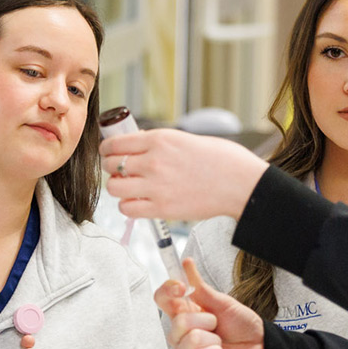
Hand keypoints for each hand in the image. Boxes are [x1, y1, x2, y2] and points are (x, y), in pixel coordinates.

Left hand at [103, 129, 266, 220]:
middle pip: (109, 165)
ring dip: (118, 188)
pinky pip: (127, 209)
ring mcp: (156, 186)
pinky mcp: (162, 209)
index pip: (114, 143)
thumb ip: (158, 143)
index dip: (107, 149)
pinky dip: (128, 206)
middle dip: (110, 168)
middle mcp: (153, 161)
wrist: (240, 183)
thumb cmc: (220, 159)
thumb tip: (136, 145)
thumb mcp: (185, 139)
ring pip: (114, 188)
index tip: (108, 152)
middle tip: (120, 171)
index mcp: (159, 139)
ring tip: (129, 187)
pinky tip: (138, 202)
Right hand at [159, 258, 264, 348]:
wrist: (261, 348)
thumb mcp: (222, 302)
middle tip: (217, 325)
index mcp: (185, 314)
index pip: (162, 299)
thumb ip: (200, 286)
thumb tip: (185, 263)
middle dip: (206, 320)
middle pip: (178, 321)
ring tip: (220, 343)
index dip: (168, 290)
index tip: (182, 286)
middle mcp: (180, 335)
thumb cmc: (242, 326)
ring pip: (191, 339)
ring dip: (213, 340)